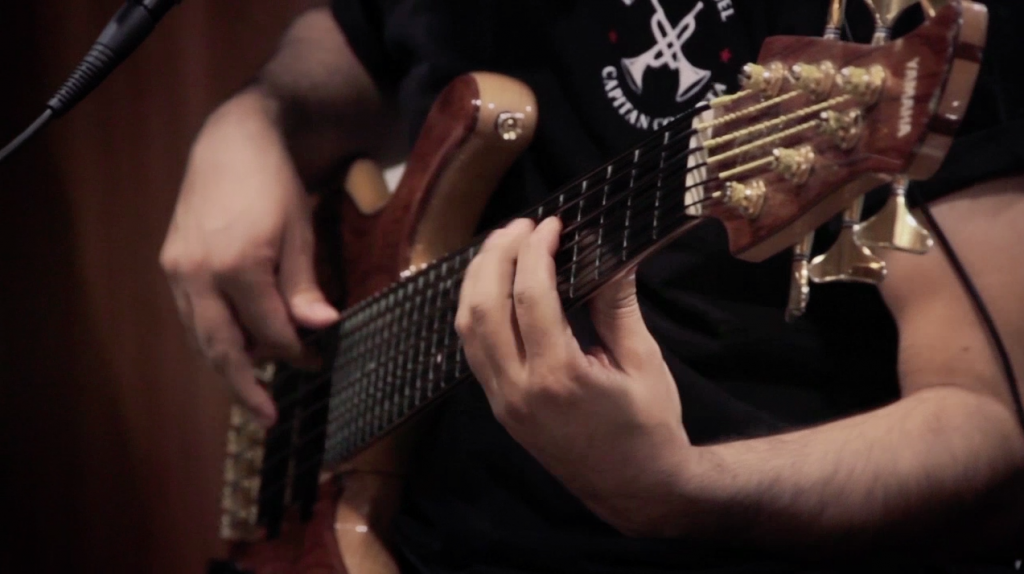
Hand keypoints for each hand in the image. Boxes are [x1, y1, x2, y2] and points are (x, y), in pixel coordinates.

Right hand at [160, 92, 339, 426]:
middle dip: (245, 386)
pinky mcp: (171, 264)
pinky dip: (212, 338)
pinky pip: (192, 316)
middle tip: (268, 417)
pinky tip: (233, 350)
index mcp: (238, 265)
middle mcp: (199, 273)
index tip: (316, 361)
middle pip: (222, 347)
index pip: (270, 330)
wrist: (233, 141)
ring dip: (226, 366)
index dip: (295, 351)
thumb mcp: (301, 233)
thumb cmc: (275, 185)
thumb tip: (320, 330)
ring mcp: (179, 270)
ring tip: (252, 391)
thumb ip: (305, 286)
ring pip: (201, 336)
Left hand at [455, 217, 689, 531]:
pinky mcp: (500, 408)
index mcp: (560, 376)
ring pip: (468, 328)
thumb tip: (610, 252)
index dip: (536, 251)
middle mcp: (520, 389)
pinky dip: (477, 311)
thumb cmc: (648, 426)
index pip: (530, 295)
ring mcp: (504, 401)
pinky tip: (493, 288)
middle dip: (496, 256)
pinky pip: (474, 350)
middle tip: (519, 225)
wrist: (636, 489)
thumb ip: (617, 305)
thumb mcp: (641, 362)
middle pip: (484, 306)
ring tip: (501, 247)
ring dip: (477, 280)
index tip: (551, 223)